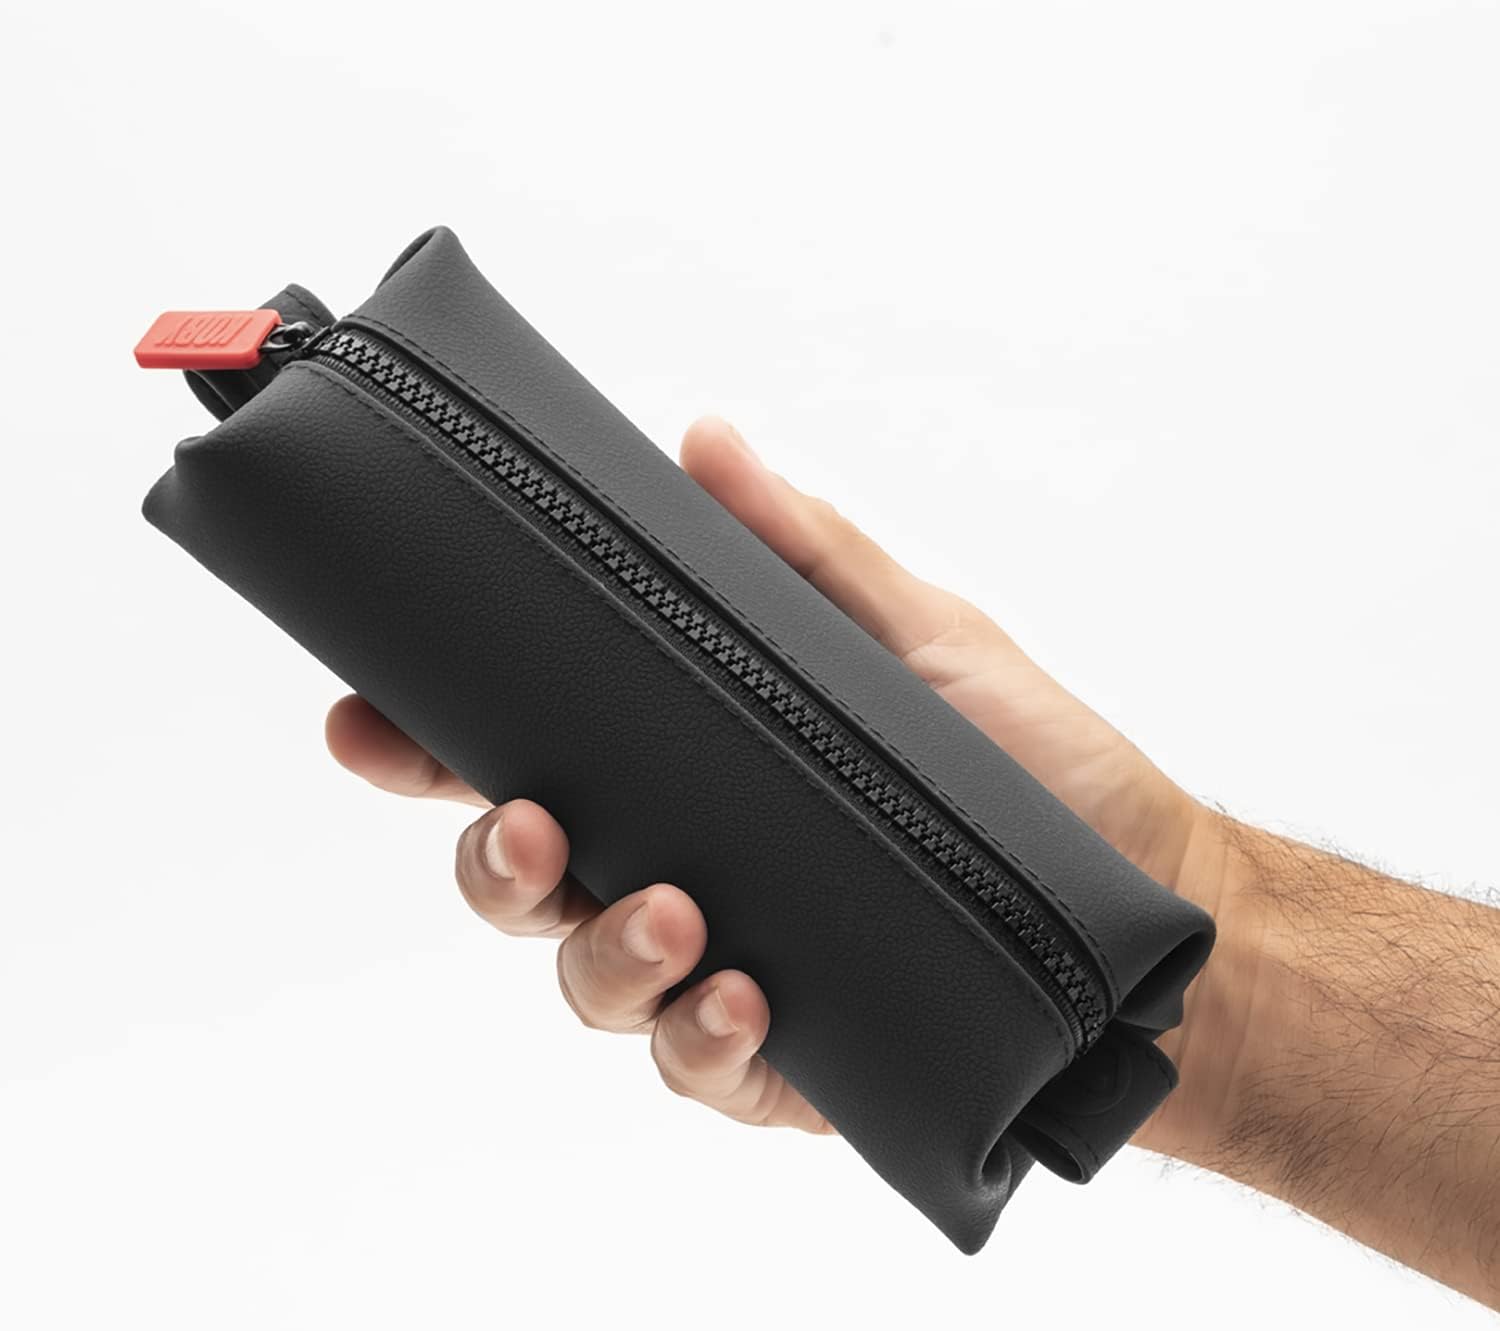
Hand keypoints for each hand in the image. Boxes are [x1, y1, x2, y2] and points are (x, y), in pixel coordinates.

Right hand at [325, 416, 1227, 1148]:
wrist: (1129, 906)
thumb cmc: (1024, 767)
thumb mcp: (915, 636)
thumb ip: (800, 549)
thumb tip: (705, 439)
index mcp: (684, 770)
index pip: (527, 752)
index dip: (430, 741)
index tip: (366, 715)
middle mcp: (678, 868)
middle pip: (522, 881)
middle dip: (487, 858)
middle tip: (528, 825)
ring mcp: (717, 969)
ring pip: (587, 983)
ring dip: (600, 952)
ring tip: (673, 908)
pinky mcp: (779, 1059)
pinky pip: (696, 1065)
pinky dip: (698, 1034)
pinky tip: (743, 993)